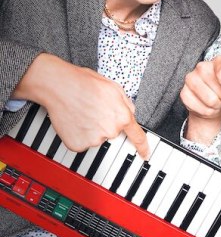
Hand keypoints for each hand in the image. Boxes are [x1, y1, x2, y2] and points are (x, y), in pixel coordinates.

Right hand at [12, 53, 148, 158]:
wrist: (59, 86)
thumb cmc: (84, 83)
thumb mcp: (113, 86)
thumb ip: (126, 102)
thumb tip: (129, 112)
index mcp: (121, 116)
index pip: (137, 136)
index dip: (143, 147)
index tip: (145, 154)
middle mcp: (109, 131)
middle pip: (113, 133)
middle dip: (106, 123)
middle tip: (94, 108)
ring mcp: (93, 140)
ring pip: (97, 138)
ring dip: (92, 128)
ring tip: (83, 111)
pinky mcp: (78, 145)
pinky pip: (83, 142)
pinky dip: (80, 134)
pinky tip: (76, 119)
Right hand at [181, 56, 220, 143]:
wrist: (215, 101)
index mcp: (219, 61)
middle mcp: (203, 67)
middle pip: (220, 91)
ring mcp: (191, 79)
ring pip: (210, 101)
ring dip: (218, 106)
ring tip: (219, 101)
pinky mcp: (184, 92)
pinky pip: (199, 108)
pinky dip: (208, 112)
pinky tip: (209, 105)